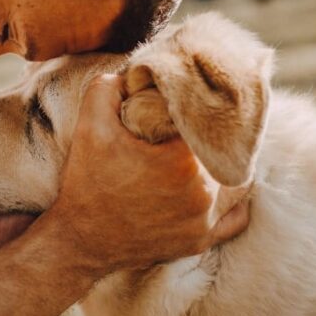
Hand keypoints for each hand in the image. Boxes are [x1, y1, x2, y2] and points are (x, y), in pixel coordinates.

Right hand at [49, 74, 249, 276]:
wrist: (79, 240)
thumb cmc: (86, 183)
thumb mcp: (90, 126)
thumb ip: (109, 87)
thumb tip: (133, 74)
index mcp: (183, 161)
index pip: (207, 121)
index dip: (197, 109)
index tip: (184, 105)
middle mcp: (203, 193)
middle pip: (224, 150)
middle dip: (209, 136)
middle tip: (192, 127)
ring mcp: (204, 221)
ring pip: (235, 181)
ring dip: (223, 164)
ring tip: (205, 152)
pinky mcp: (200, 241)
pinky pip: (235, 217)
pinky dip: (232, 201)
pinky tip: (217, 185)